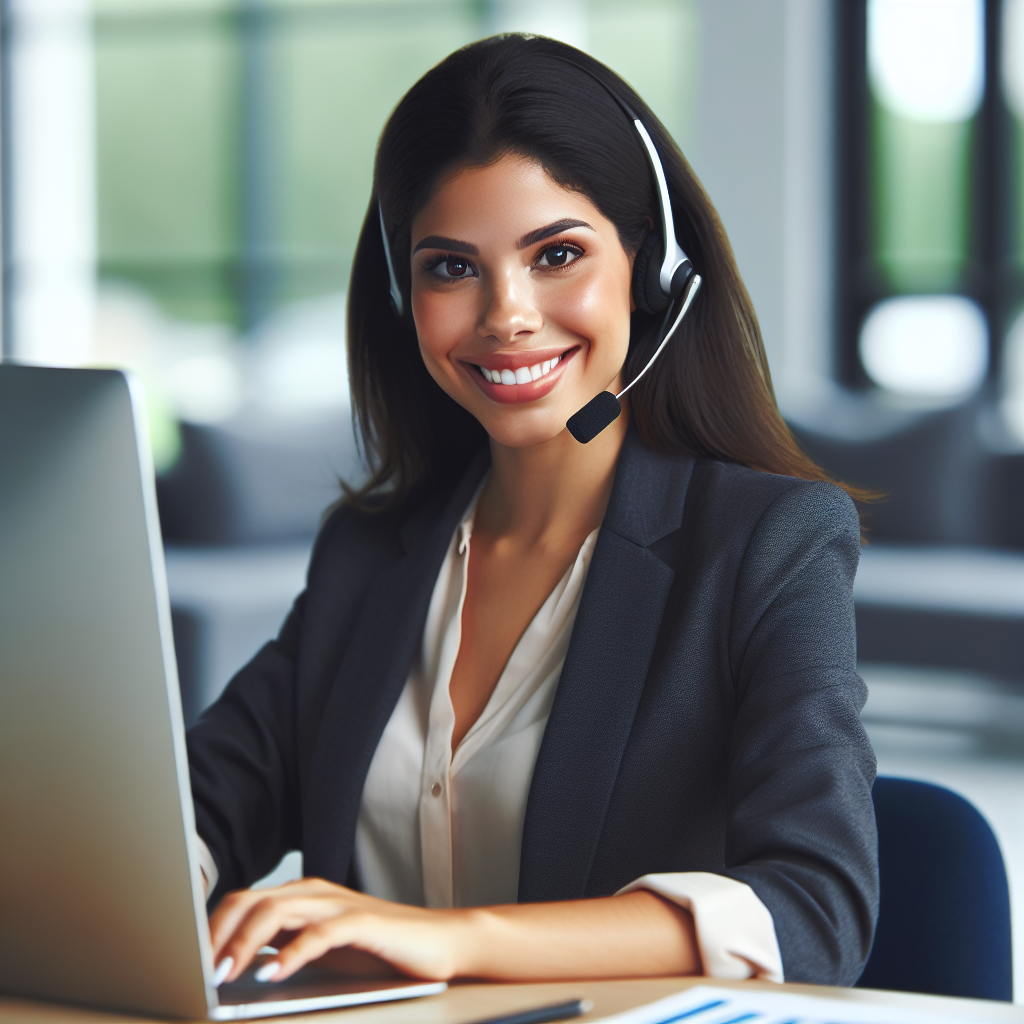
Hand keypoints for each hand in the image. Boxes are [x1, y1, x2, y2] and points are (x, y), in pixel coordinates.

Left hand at [210, 878, 473, 983]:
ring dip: (245, 942)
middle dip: (217, 934)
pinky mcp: (365, 922)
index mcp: (302, 895)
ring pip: (278, 911)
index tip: (183, 959)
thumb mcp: (319, 950)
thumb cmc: (378, 950)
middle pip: (252, 900)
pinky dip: (292, 953)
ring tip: (223, 974)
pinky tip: (273, 975)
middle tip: (196, 970)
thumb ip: (282, 946)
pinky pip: (320, 933)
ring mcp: (340, 904)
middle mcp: (316, 892)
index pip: (243, 901)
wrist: (440, 943)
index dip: (209, 927)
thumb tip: (232, 962)